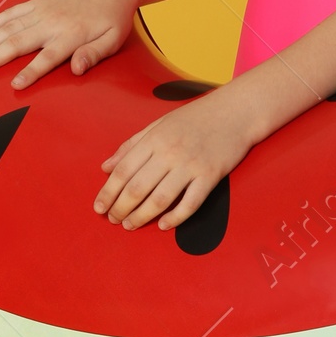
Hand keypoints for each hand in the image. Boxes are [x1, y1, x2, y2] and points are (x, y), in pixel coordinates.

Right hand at [0, 0, 134, 89]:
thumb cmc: (112, 18)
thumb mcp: (113, 40)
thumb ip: (94, 54)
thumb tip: (77, 69)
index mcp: (71, 35)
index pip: (47, 57)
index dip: (31, 72)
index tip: (15, 85)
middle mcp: (51, 23)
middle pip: (18, 43)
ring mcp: (41, 10)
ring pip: (8, 28)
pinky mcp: (36, 3)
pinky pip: (11, 13)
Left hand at [95, 88, 255, 228]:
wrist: (236, 111)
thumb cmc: (196, 117)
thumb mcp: (159, 124)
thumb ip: (131, 145)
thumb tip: (106, 167)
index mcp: (154, 138)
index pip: (123, 170)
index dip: (108, 192)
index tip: (99, 207)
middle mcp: (170, 152)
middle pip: (138, 188)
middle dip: (121, 208)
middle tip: (113, 220)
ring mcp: (191, 165)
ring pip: (160, 199)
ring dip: (142, 216)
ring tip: (130, 225)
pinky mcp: (211, 175)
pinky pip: (190, 203)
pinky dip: (175, 217)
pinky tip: (163, 225)